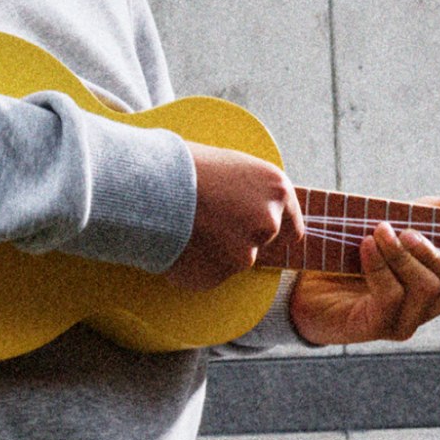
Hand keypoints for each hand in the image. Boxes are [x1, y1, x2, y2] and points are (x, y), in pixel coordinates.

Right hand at [167, 143, 306, 290]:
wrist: (148, 185)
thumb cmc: (182, 165)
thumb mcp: (230, 166)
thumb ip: (249, 192)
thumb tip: (248, 209)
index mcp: (277, 189)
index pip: (291, 227)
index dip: (269, 229)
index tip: (251, 229)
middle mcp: (268, 222)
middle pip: (262, 245)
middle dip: (238, 239)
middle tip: (208, 224)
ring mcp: (244, 252)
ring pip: (232, 260)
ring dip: (213, 252)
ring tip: (185, 228)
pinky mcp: (218, 274)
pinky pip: (207, 274)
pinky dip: (194, 265)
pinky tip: (177, 243)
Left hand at [287, 191, 439, 344]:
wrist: (302, 282)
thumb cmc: (351, 254)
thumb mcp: (392, 226)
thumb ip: (428, 214)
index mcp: (437, 289)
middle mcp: (426, 309)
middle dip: (438, 254)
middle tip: (407, 232)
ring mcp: (403, 321)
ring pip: (426, 288)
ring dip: (402, 254)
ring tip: (378, 232)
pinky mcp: (375, 327)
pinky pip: (390, 296)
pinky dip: (379, 265)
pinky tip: (365, 246)